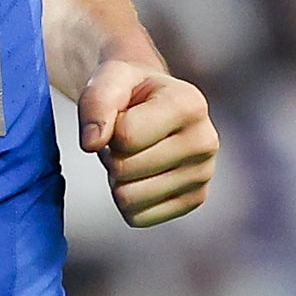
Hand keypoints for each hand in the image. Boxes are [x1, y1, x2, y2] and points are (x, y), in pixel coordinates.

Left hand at [76, 63, 216, 227]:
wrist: (152, 102)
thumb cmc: (130, 89)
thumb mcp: (110, 77)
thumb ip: (96, 102)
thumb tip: (91, 144)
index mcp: (190, 104)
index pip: (125, 136)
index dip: (108, 127)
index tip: (121, 114)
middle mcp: (205, 141)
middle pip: (124, 169)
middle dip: (112, 154)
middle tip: (124, 138)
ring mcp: (203, 175)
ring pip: (128, 198)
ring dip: (118, 178)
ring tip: (133, 154)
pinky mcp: (194, 200)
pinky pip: (137, 217)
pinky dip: (129, 199)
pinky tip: (142, 174)